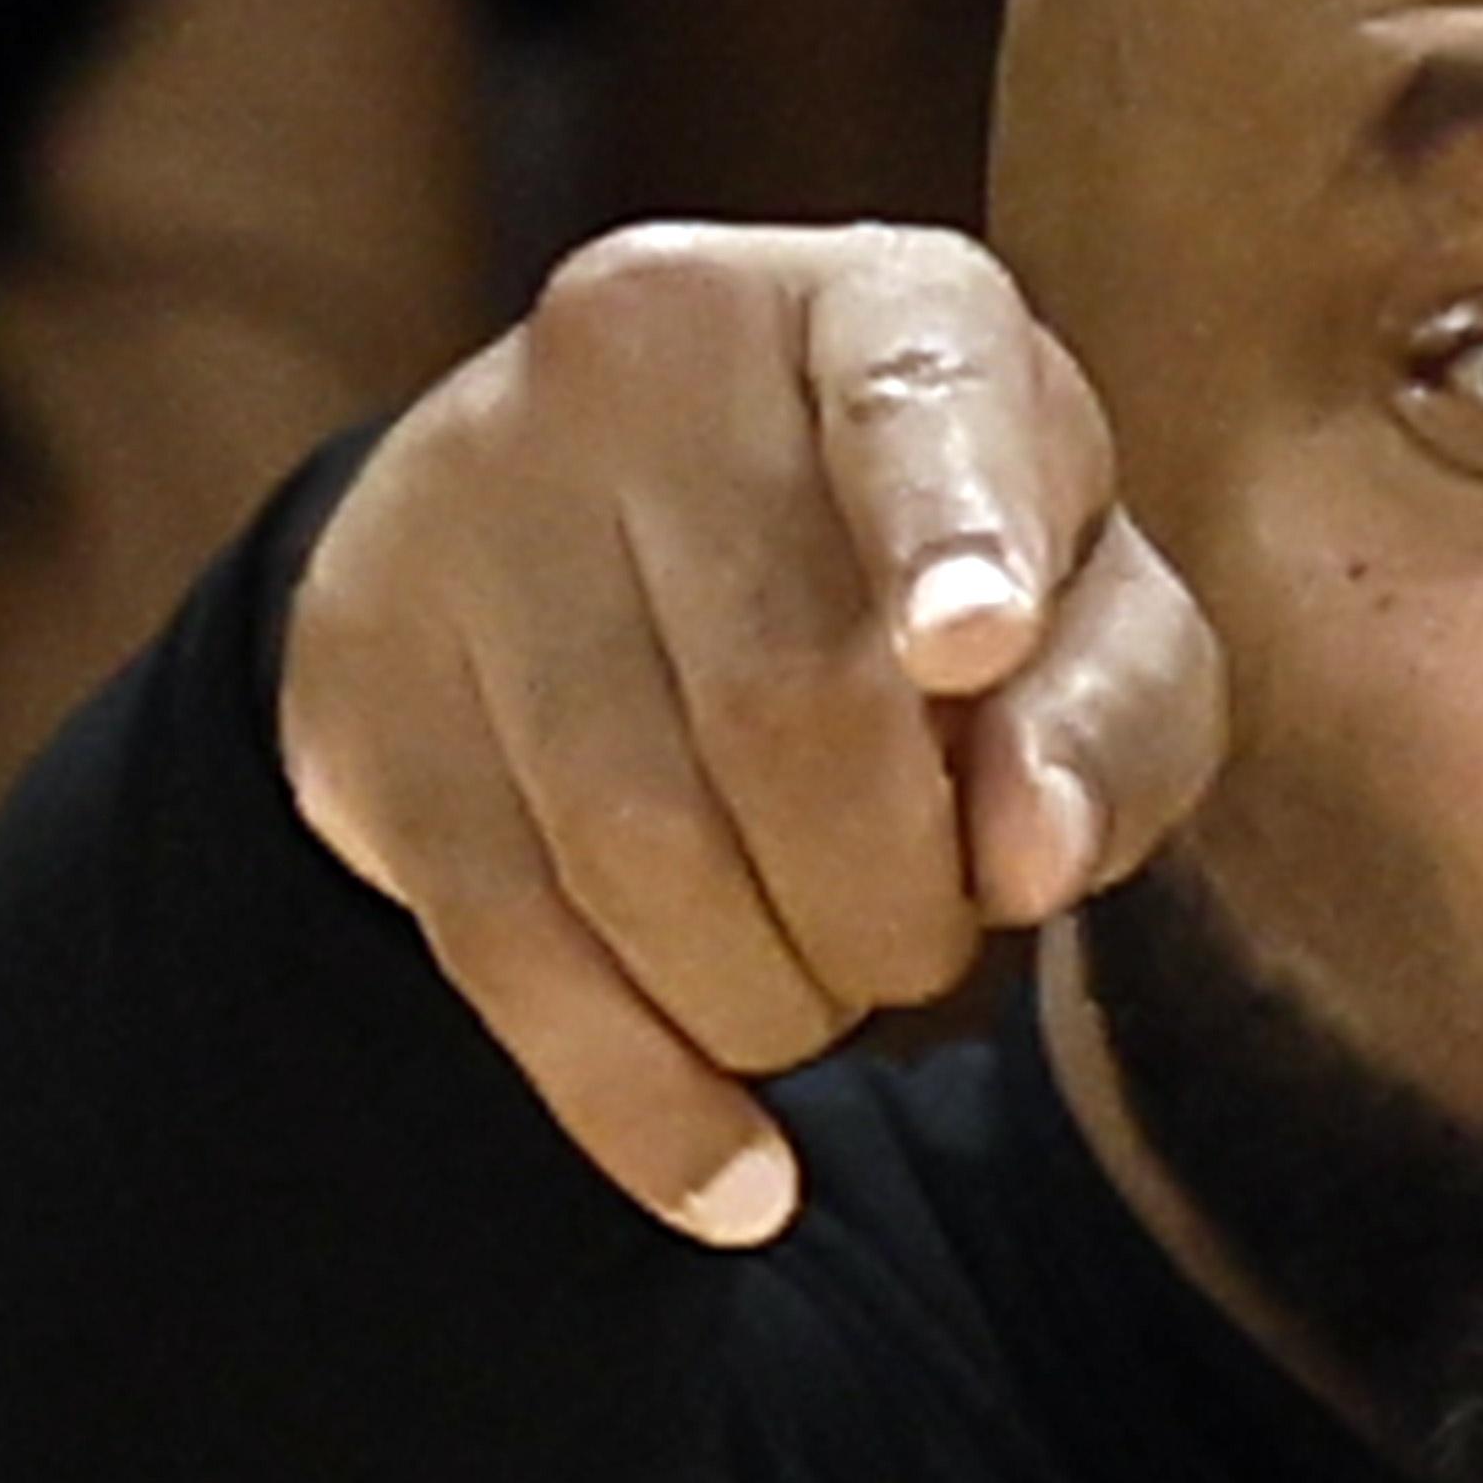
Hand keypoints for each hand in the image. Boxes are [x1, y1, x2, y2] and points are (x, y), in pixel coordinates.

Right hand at [278, 225, 1224, 1242]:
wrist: (592, 537)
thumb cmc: (914, 579)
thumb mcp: (1080, 612)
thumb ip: (1115, 709)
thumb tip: (1024, 852)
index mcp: (874, 304)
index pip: (921, 391)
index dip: (957, 525)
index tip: (972, 641)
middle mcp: (646, 353)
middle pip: (793, 705)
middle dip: (896, 906)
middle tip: (925, 947)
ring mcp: (476, 503)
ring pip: (640, 844)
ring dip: (780, 1001)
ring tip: (827, 989)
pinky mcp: (367, 674)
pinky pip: (509, 943)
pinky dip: (642, 1099)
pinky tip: (737, 1179)